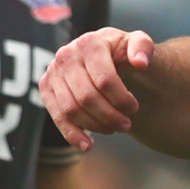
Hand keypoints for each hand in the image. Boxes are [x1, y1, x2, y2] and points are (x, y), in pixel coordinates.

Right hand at [42, 25, 151, 145]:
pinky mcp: (46, 87)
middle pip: (87, 97)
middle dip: (109, 116)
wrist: (103, 55)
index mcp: (90, 43)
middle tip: (126, 125)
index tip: (134, 108)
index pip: (104, 80)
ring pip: (71, 109)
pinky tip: (87, 145)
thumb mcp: (137, 43)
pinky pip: (57, 116)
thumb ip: (143, 47)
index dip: (121, 99)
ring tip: (112, 129)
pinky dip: (72, 134)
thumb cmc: (121, 52)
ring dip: (95, 125)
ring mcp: (53, 71)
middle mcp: (67, 55)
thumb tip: (140, 63)